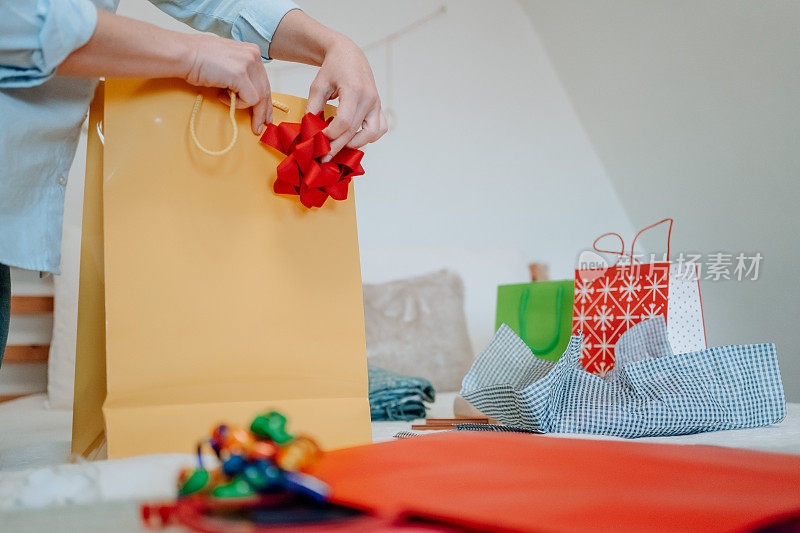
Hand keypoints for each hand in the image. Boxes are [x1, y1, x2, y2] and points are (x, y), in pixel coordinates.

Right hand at [183, 34, 272, 134]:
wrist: (183, 54)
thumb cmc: (197, 58)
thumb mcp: (227, 61)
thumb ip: (240, 72)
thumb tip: (245, 89)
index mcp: (251, 50)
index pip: (263, 80)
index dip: (265, 98)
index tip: (264, 112)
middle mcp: (253, 55)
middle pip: (265, 89)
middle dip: (264, 110)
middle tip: (262, 124)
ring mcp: (248, 64)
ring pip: (260, 97)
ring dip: (253, 112)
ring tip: (245, 119)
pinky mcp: (240, 75)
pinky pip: (249, 99)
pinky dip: (238, 104)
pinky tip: (222, 97)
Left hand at [306, 36, 387, 161]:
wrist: (349, 55)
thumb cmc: (332, 69)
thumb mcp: (318, 86)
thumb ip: (313, 107)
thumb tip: (309, 131)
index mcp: (353, 90)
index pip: (344, 122)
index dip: (330, 135)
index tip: (318, 139)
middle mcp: (369, 98)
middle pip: (354, 132)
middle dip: (337, 147)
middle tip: (323, 158)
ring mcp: (376, 104)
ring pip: (371, 134)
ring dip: (355, 144)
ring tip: (340, 145)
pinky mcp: (379, 107)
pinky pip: (380, 129)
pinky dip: (369, 137)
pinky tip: (355, 137)